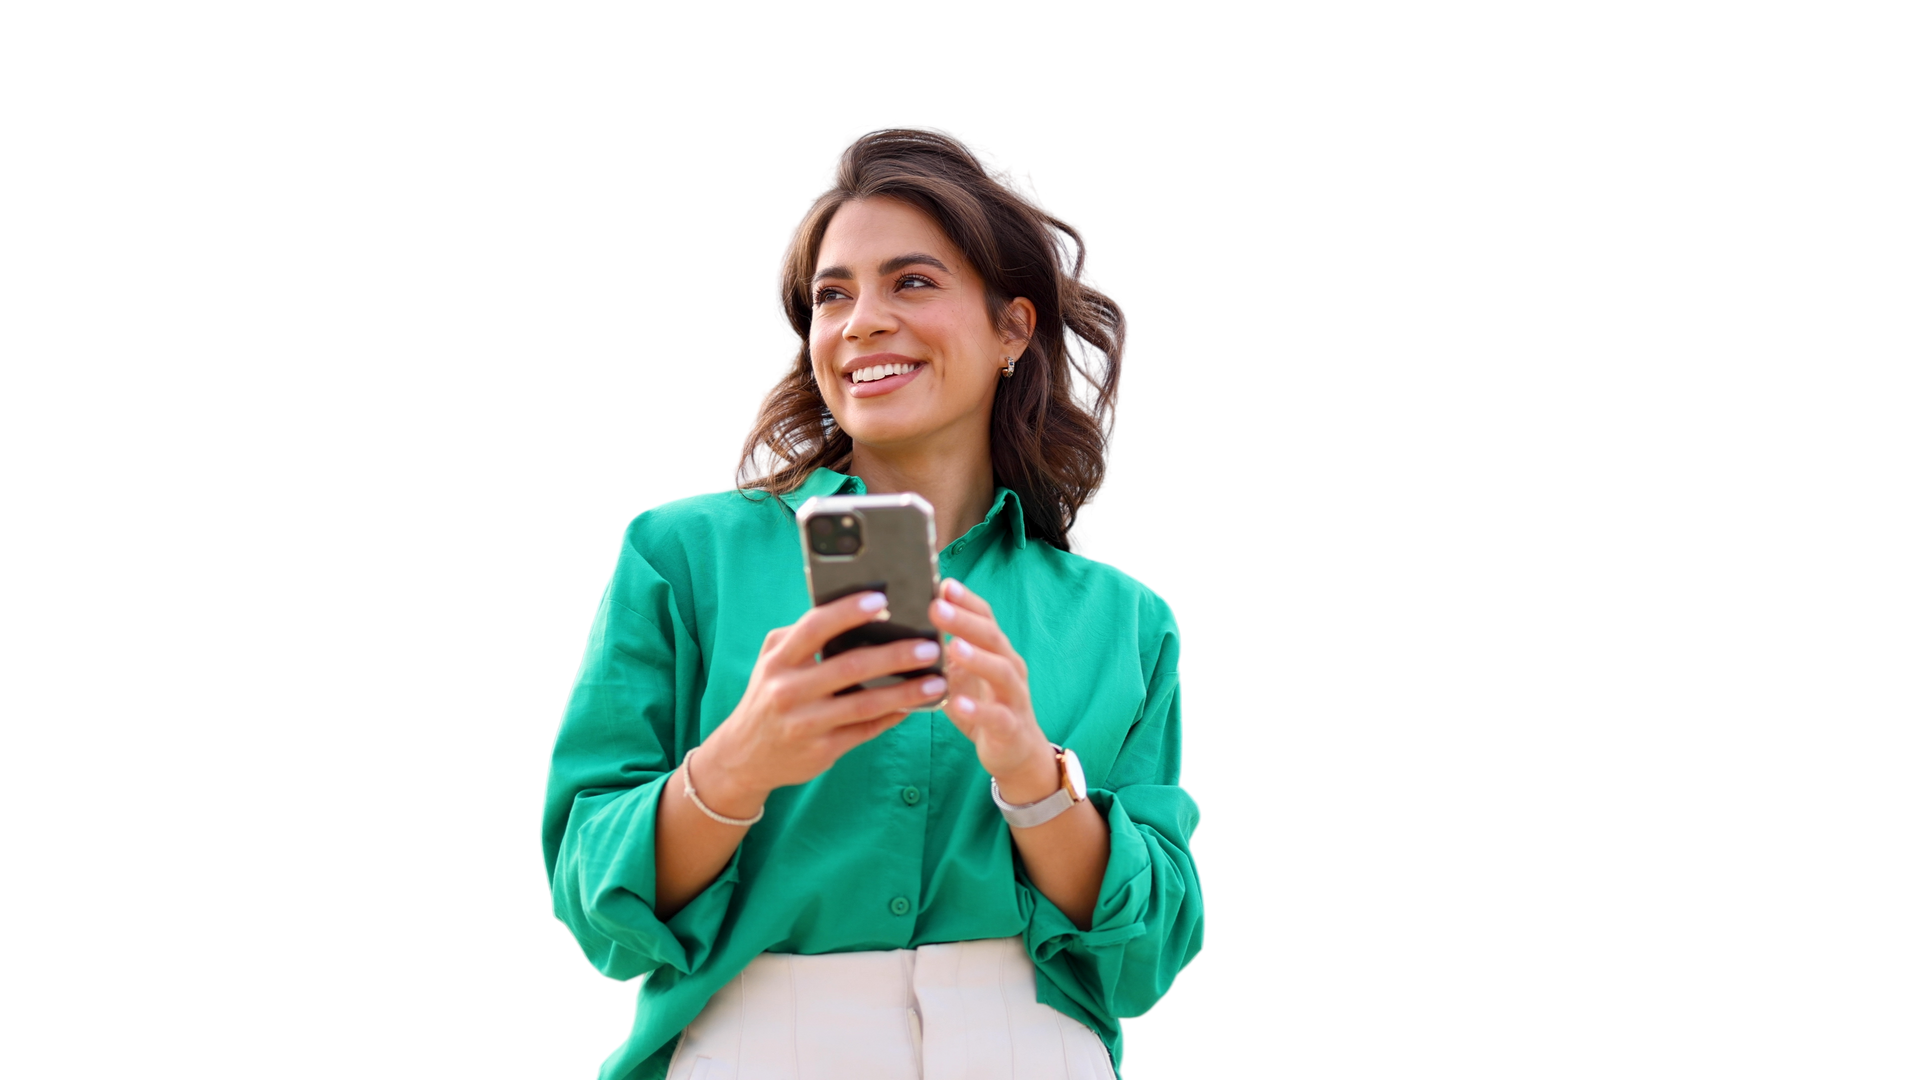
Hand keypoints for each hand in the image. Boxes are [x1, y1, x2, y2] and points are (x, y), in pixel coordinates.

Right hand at [698, 592, 949, 814]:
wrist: (743, 757)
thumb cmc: (769, 697)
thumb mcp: (773, 662)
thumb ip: (804, 637)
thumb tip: (859, 616)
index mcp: (778, 661)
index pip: (814, 628)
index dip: (848, 612)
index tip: (882, 600)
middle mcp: (788, 692)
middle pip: (850, 667)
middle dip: (895, 655)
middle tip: (929, 646)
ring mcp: (805, 725)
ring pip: (865, 704)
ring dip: (905, 692)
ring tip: (936, 681)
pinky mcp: (821, 751)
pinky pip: (865, 730)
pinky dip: (893, 717)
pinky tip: (915, 706)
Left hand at [929, 579, 1056, 799]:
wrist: (1018, 753)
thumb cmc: (985, 706)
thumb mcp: (964, 675)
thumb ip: (945, 652)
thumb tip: (907, 627)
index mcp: (997, 651)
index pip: (985, 617)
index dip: (966, 600)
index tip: (942, 583)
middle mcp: (1010, 668)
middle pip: (992, 637)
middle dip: (965, 620)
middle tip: (936, 607)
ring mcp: (1014, 697)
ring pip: (1002, 671)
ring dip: (977, 658)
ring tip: (952, 647)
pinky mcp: (1011, 728)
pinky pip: (997, 716)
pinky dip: (977, 709)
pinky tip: (958, 703)